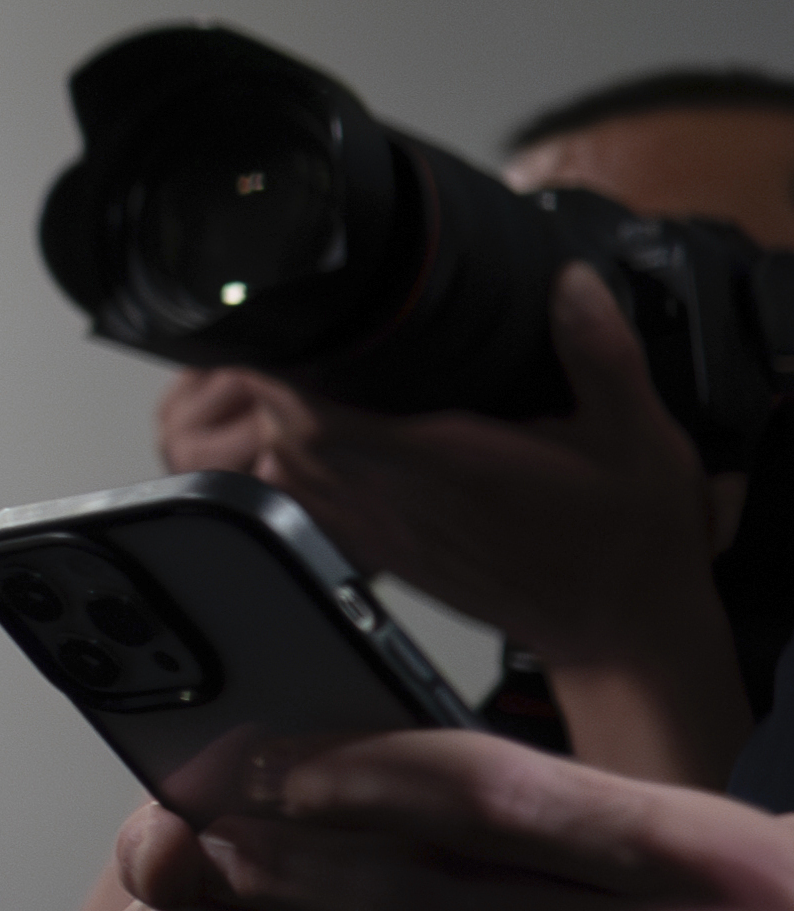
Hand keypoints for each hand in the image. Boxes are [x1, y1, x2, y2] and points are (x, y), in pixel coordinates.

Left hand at [155, 271, 746, 781]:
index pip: (319, 422)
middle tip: (289, 343)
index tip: (282, 333)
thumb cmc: (630, 536)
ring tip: (297, 384)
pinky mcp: (394, 560)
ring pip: (293, 479)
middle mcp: (400, 505)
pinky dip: (301, 474)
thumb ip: (600, 352)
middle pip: (287, 444)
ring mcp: (390, 538)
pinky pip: (317, 511)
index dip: (284, 378)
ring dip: (280, 431)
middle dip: (275, 393)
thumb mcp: (636, 434)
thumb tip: (570, 282)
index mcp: (445, 465)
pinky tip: (322, 444)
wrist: (624, 628)